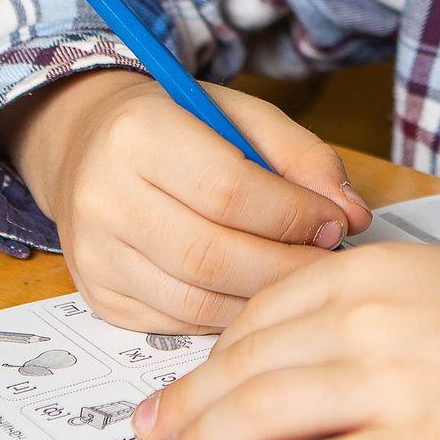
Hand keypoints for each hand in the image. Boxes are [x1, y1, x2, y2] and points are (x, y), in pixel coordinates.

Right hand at [0, 68, 373, 332]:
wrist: (87, 146)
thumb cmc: (176, 126)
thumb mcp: (240, 116)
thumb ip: (302, 157)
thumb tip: (352, 215)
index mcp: (139, 134)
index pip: (229, 191)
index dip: (294, 214)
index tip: (337, 222)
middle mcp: (104, 197)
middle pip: (213, 255)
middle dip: (286, 267)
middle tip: (328, 262)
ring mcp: (95, 254)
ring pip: (196, 301)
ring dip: (262, 301)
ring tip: (299, 281)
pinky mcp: (99, 297)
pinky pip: (177, 324)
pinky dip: (227, 317)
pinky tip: (255, 296)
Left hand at [134, 242, 439, 439]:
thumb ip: (368, 308)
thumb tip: (305, 354)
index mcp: (372, 272)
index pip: (260, 314)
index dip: (212, 356)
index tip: (188, 383)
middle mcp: (367, 322)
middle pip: (245, 366)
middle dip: (188, 405)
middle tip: (154, 435)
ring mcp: (389, 388)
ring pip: (262, 417)